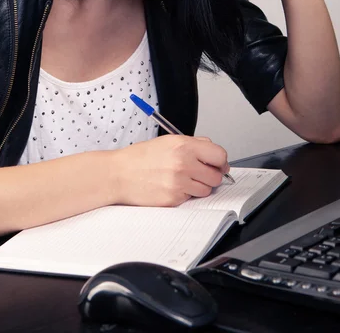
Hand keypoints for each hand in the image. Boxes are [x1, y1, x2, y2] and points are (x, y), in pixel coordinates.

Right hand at [112, 135, 229, 206]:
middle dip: (211, 176)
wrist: (118, 174)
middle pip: (216, 176)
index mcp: (183, 146)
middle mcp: (183, 163)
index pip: (219, 155)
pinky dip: (185, 195)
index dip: (220, 161)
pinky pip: (190, 199)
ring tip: (182, 180)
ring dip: (199, 187)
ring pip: (206, 190)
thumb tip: (212, 152)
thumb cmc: (140, 158)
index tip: (218, 164)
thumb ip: (193, 144)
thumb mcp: (167, 141)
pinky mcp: (173, 199)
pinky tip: (171, 187)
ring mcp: (179, 183)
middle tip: (200, 173)